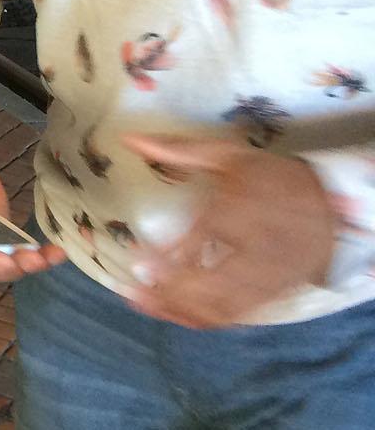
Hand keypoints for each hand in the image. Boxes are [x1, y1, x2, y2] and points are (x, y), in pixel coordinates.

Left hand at [120, 132, 335, 327]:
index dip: (159, 259)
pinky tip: (180, 314)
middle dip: (163, 295)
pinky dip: (206, 319)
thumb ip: (176, 150)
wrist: (329, 199)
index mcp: (234, 214)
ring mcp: (266, 276)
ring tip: (147, 306)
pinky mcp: (275, 292)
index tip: (131, 259)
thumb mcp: (225, 154)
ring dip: (179, 312)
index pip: (191, 244)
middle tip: (131, 293)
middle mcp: (251, 251)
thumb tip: (129, 139)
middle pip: (203, 287)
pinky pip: (238, 315)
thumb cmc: (269, 176)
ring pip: (219, 308)